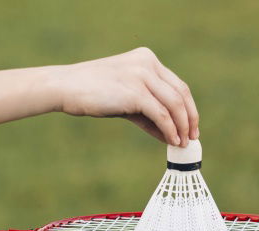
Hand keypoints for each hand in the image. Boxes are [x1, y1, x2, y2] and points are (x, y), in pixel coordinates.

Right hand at [52, 47, 199, 146]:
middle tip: (192, 137)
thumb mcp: (124, 100)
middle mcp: (148, 63)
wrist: (66, 87)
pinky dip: (169, 129)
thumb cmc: (91, 94)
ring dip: (182, 126)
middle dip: (189, 117)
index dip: (188, 107)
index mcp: (146, 59)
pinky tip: (171, 140)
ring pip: (174, 104)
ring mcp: (142, 76)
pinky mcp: (135, 92)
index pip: (177, 84)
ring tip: (182, 143)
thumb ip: (146, 114)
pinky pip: (161, 114)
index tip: (190, 126)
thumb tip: (169, 134)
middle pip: (181, 93)